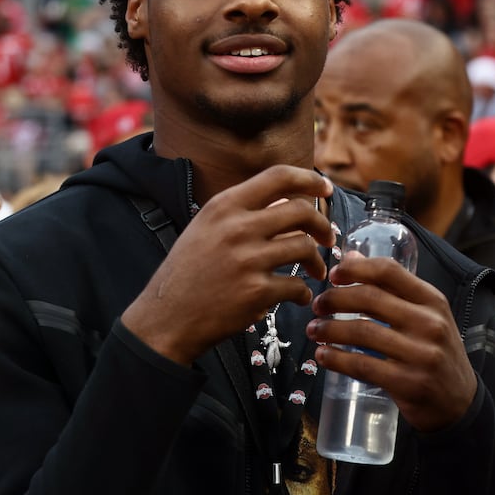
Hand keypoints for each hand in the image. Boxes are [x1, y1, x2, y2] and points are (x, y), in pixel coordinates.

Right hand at [121, 165, 333, 365]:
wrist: (166, 318)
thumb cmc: (187, 273)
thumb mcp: (205, 228)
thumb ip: (241, 212)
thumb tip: (285, 200)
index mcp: (224, 206)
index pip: (278, 176)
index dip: (310, 180)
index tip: (326, 189)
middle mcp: (237, 227)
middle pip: (301, 211)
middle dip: (322, 225)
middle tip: (327, 237)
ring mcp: (248, 259)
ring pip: (304, 247)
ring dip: (316, 261)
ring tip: (314, 271)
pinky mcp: (257, 292)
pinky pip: (297, 285)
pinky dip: (303, 293)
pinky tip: (297, 296)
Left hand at [305, 253, 476, 432]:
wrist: (459, 403)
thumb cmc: (436, 353)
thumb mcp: (426, 316)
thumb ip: (392, 289)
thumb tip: (352, 258)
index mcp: (432, 300)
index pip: (389, 271)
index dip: (356, 269)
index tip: (334, 274)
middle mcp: (429, 323)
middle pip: (370, 299)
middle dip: (335, 299)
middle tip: (318, 305)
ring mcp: (420, 354)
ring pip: (362, 332)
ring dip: (330, 330)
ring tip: (314, 330)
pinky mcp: (408, 383)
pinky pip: (362, 366)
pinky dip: (336, 359)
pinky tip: (323, 355)